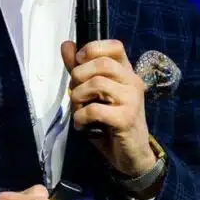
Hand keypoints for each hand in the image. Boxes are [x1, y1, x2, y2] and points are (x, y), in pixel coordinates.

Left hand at [61, 40, 156, 177]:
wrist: (132, 155)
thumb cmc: (112, 122)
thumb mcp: (94, 94)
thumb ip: (81, 69)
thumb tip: (66, 45)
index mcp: (127, 72)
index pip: (115, 46)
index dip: (92, 49)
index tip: (79, 62)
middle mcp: (133, 82)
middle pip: (102, 63)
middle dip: (79, 75)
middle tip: (75, 92)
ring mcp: (132, 100)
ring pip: (97, 84)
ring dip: (77, 97)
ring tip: (78, 109)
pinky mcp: (126, 119)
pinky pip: (95, 109)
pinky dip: (80, 117)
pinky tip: (81, 124)